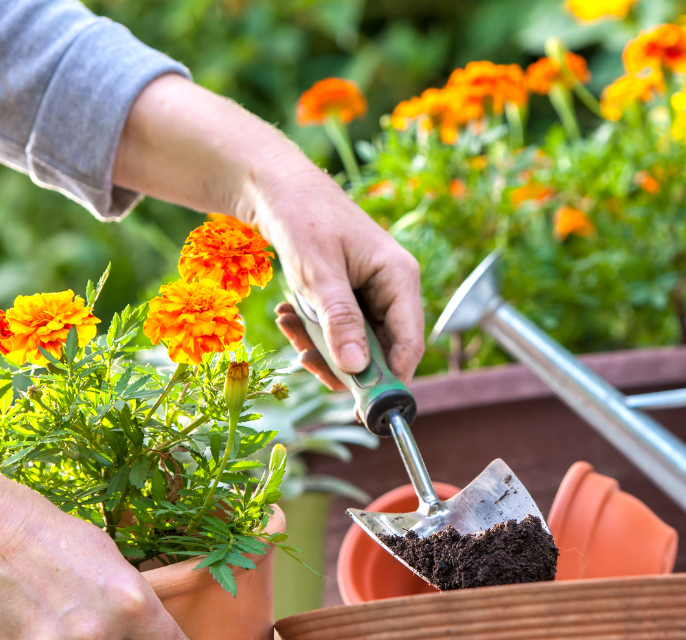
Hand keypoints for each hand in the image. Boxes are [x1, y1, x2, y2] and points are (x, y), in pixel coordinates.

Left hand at [113, 75, 424, 388]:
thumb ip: (340, 321)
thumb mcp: (318, 274)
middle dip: (343, 361)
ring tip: (290, 326)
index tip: (361, 407)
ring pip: (356, 343)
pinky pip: (339, 328)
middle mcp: (393, 287)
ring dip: (321, 345)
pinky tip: (290, 315)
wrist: (276, 186)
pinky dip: (313, 330)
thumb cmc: (302, 218)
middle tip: (305, 361)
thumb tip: (358, 368)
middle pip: (382, 349)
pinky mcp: (352, 294)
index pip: (409, 343)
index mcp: (400, 277)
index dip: (389, 378)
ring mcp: (373, 292)